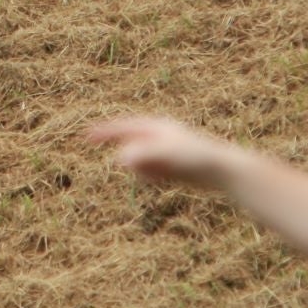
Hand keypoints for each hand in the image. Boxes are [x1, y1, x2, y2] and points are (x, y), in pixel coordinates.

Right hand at [87, 115, 240, 188]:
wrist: (222, 169)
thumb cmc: (195, 157)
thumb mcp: (165, 155)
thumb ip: (142, 155)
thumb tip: (119, 158)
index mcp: (156, 126)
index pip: (123, 127)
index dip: (104, 132)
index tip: (85, 137)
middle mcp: (158, 135)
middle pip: (131, 146)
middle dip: (130, 157)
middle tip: (131, 168)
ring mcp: (164, 149)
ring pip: (141, 162)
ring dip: (143, 170)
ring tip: (163, 175)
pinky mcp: (171, 164)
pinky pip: (151, 172)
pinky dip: (153, 177)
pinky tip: (167, 180)